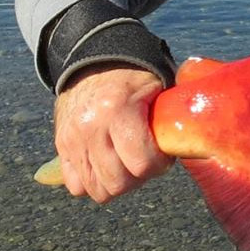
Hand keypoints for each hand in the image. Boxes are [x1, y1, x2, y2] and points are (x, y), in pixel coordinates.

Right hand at [52, 64, 172, 203]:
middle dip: (138, 177)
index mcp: (117, 109)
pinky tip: (106, 165)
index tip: (163, 154)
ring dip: (116, 182)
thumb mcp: (158, 86)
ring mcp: (72, 139)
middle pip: (117, 183)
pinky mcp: (61, 145)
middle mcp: (90, 127)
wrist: (94, 60)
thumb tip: (188, 144)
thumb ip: (172, 116)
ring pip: (96, 189)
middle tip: (145, 160)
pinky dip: (92, 181)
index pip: (141, 164)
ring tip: (126, 163)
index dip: (159, 165)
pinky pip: (76, 185)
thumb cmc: (133, 77)